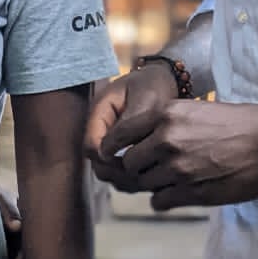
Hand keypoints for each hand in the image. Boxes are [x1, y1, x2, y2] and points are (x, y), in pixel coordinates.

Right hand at [83, 68, 176, 191]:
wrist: (166, 79)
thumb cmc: (154, 86)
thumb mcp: (144, 102)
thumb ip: (126, 127)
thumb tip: (107, 153)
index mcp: (99, 110)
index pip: (91, 145)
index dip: (105, 160)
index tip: (129, 166)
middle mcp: (100, 126)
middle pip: (96, 160)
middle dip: (114, 172)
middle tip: (139, 178)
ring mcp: (108, 136)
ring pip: (106, 167)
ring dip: (122, 177)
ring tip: (146, 178)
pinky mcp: (120, 145)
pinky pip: (118, 166)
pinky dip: (130, 174)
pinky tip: (148, 175)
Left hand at [106, 100, 257, 209]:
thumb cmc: (237, 123)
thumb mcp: (194, 110)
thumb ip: (164, 124)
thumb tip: (136, 141)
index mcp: (165, 114)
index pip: (119, 134)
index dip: (113, 147)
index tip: (112, 153)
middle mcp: (167, 140)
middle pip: (129, 163)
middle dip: (135, 168)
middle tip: (147, 168)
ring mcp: (178, 169)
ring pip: (144, 184)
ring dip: (151, 184)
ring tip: (168, 178)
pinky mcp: (192, 193)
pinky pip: (159, 201)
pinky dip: (163, 199)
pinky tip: (175, 191)